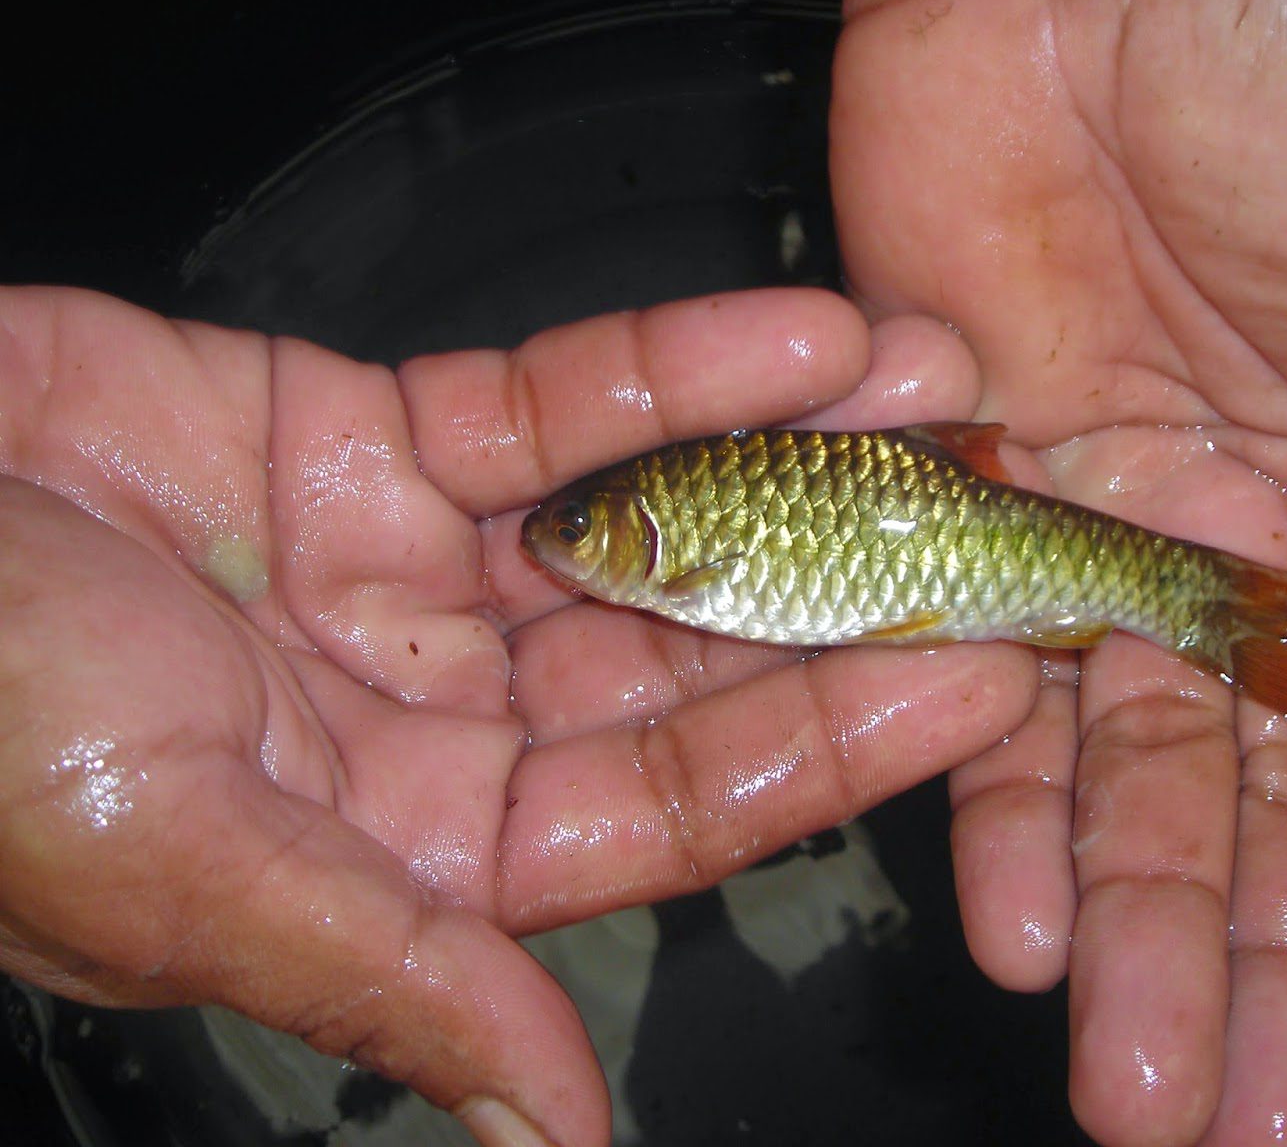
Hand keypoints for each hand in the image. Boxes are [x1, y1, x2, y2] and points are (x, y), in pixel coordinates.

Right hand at [0, 285, 1038, 1145]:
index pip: (673, 810)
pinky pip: (560, 403)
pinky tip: (801, 335)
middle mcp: (443, 716)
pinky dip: (674, 365)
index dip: (827, 748)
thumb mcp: (174, 860)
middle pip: (692, 658)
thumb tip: (554, 1123)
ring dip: (793, 451)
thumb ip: (387, 976)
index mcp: (418, 850)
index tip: (970, 679)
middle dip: (844, 586)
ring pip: (651, 518)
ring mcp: (427, 576)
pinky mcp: (385, 442)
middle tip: (995, 521)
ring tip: (935, 388)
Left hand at [831, 0, 1286, 1142]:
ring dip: (1138, 941)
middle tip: (1250, 1136)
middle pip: (1281, 819)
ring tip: (1138, 1093)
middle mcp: (1273, 559)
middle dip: (1278, 980)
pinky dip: (994, 811)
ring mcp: (1116, 547)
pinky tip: (1008, 931)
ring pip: (1131, 786)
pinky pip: (981, 692)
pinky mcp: (975, 512)